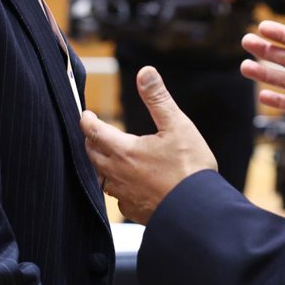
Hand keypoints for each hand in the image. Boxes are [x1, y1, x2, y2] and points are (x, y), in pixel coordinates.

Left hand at [81, 66, 217, 222]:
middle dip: (91, 141)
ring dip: (100, 165)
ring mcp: (125, 195)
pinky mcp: (135, 211)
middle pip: (93, 155)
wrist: (198, 211)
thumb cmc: (190, 169)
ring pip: (102, 177)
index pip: (94, 132)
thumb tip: (145, 73)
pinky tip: (127, 186)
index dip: (87, 121)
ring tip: (105, 157)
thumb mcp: (177, 126)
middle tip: (93, 133)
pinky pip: (118, 198)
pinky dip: (117, 187)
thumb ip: (158, 99)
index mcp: (125, 151)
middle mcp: (118, 174)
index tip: (85, 115)